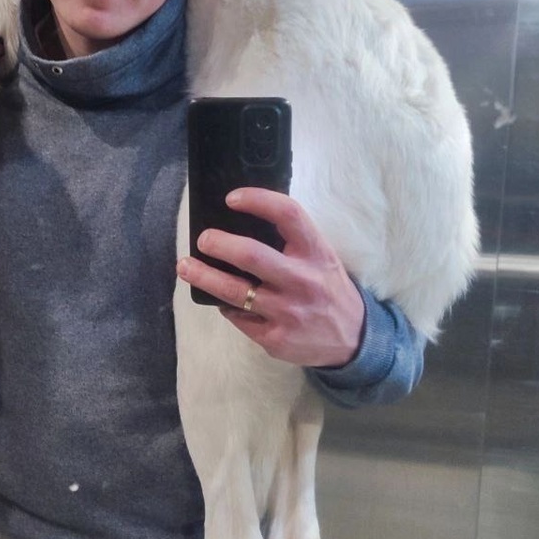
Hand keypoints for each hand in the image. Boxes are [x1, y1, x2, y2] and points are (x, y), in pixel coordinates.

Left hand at [177, 188, 364, 367]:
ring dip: (203, 276)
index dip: (257, 200)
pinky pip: (238, 317)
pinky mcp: (275, 338)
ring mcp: (288, 312)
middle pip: (251, 255)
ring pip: (233, 292)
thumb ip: (291, 242)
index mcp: (316, 253)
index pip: (288, 215)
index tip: (232, 199)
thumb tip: (241, 223)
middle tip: (203, 239)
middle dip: (218, 243)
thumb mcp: (322, 258)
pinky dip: (226, 305)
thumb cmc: (328, 289)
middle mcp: (303, 281)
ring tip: (185, 266)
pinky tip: (222, 300)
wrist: (354, 340)